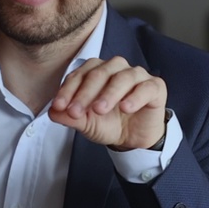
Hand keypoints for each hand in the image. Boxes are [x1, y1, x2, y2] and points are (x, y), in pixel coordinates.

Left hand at [49, 56, 167, 150]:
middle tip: (76, 111)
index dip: (68, 90)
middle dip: (85, 93)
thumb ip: (70, 116)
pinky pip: (146, 87)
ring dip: (109, 93)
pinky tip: (125, 108)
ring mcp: (137, 76)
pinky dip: (135, 96)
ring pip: (123, 77)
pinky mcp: (155, 87)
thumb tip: (53, 112)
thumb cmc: (109, 123)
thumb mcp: (86, 123)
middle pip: (100, 73)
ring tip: (99, 110)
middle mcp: (117, 69)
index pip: (80, 74)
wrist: (133, 139)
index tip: (60, 106)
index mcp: (97, 71)